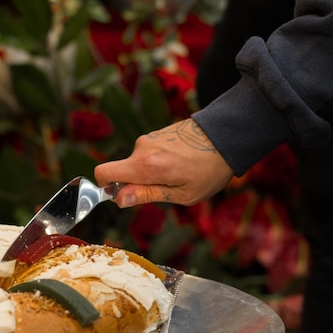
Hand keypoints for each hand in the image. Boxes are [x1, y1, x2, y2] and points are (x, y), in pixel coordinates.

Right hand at [94, 118, 233, 207]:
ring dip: (151, 172)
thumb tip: (119, 199)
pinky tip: (181, 162)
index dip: (105, 187)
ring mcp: (149, 138)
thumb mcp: (181, 194)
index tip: (122, 195)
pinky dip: (159, 162)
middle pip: (123, 170)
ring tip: (180, 173)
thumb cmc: (208, 170)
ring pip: (137, 163)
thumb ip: (147, 195)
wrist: (228, 137)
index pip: (103, 173)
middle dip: (137, 183)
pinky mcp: (157, 133)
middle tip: (167, 187)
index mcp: (145, 165)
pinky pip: (148, 153)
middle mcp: (142, 148)